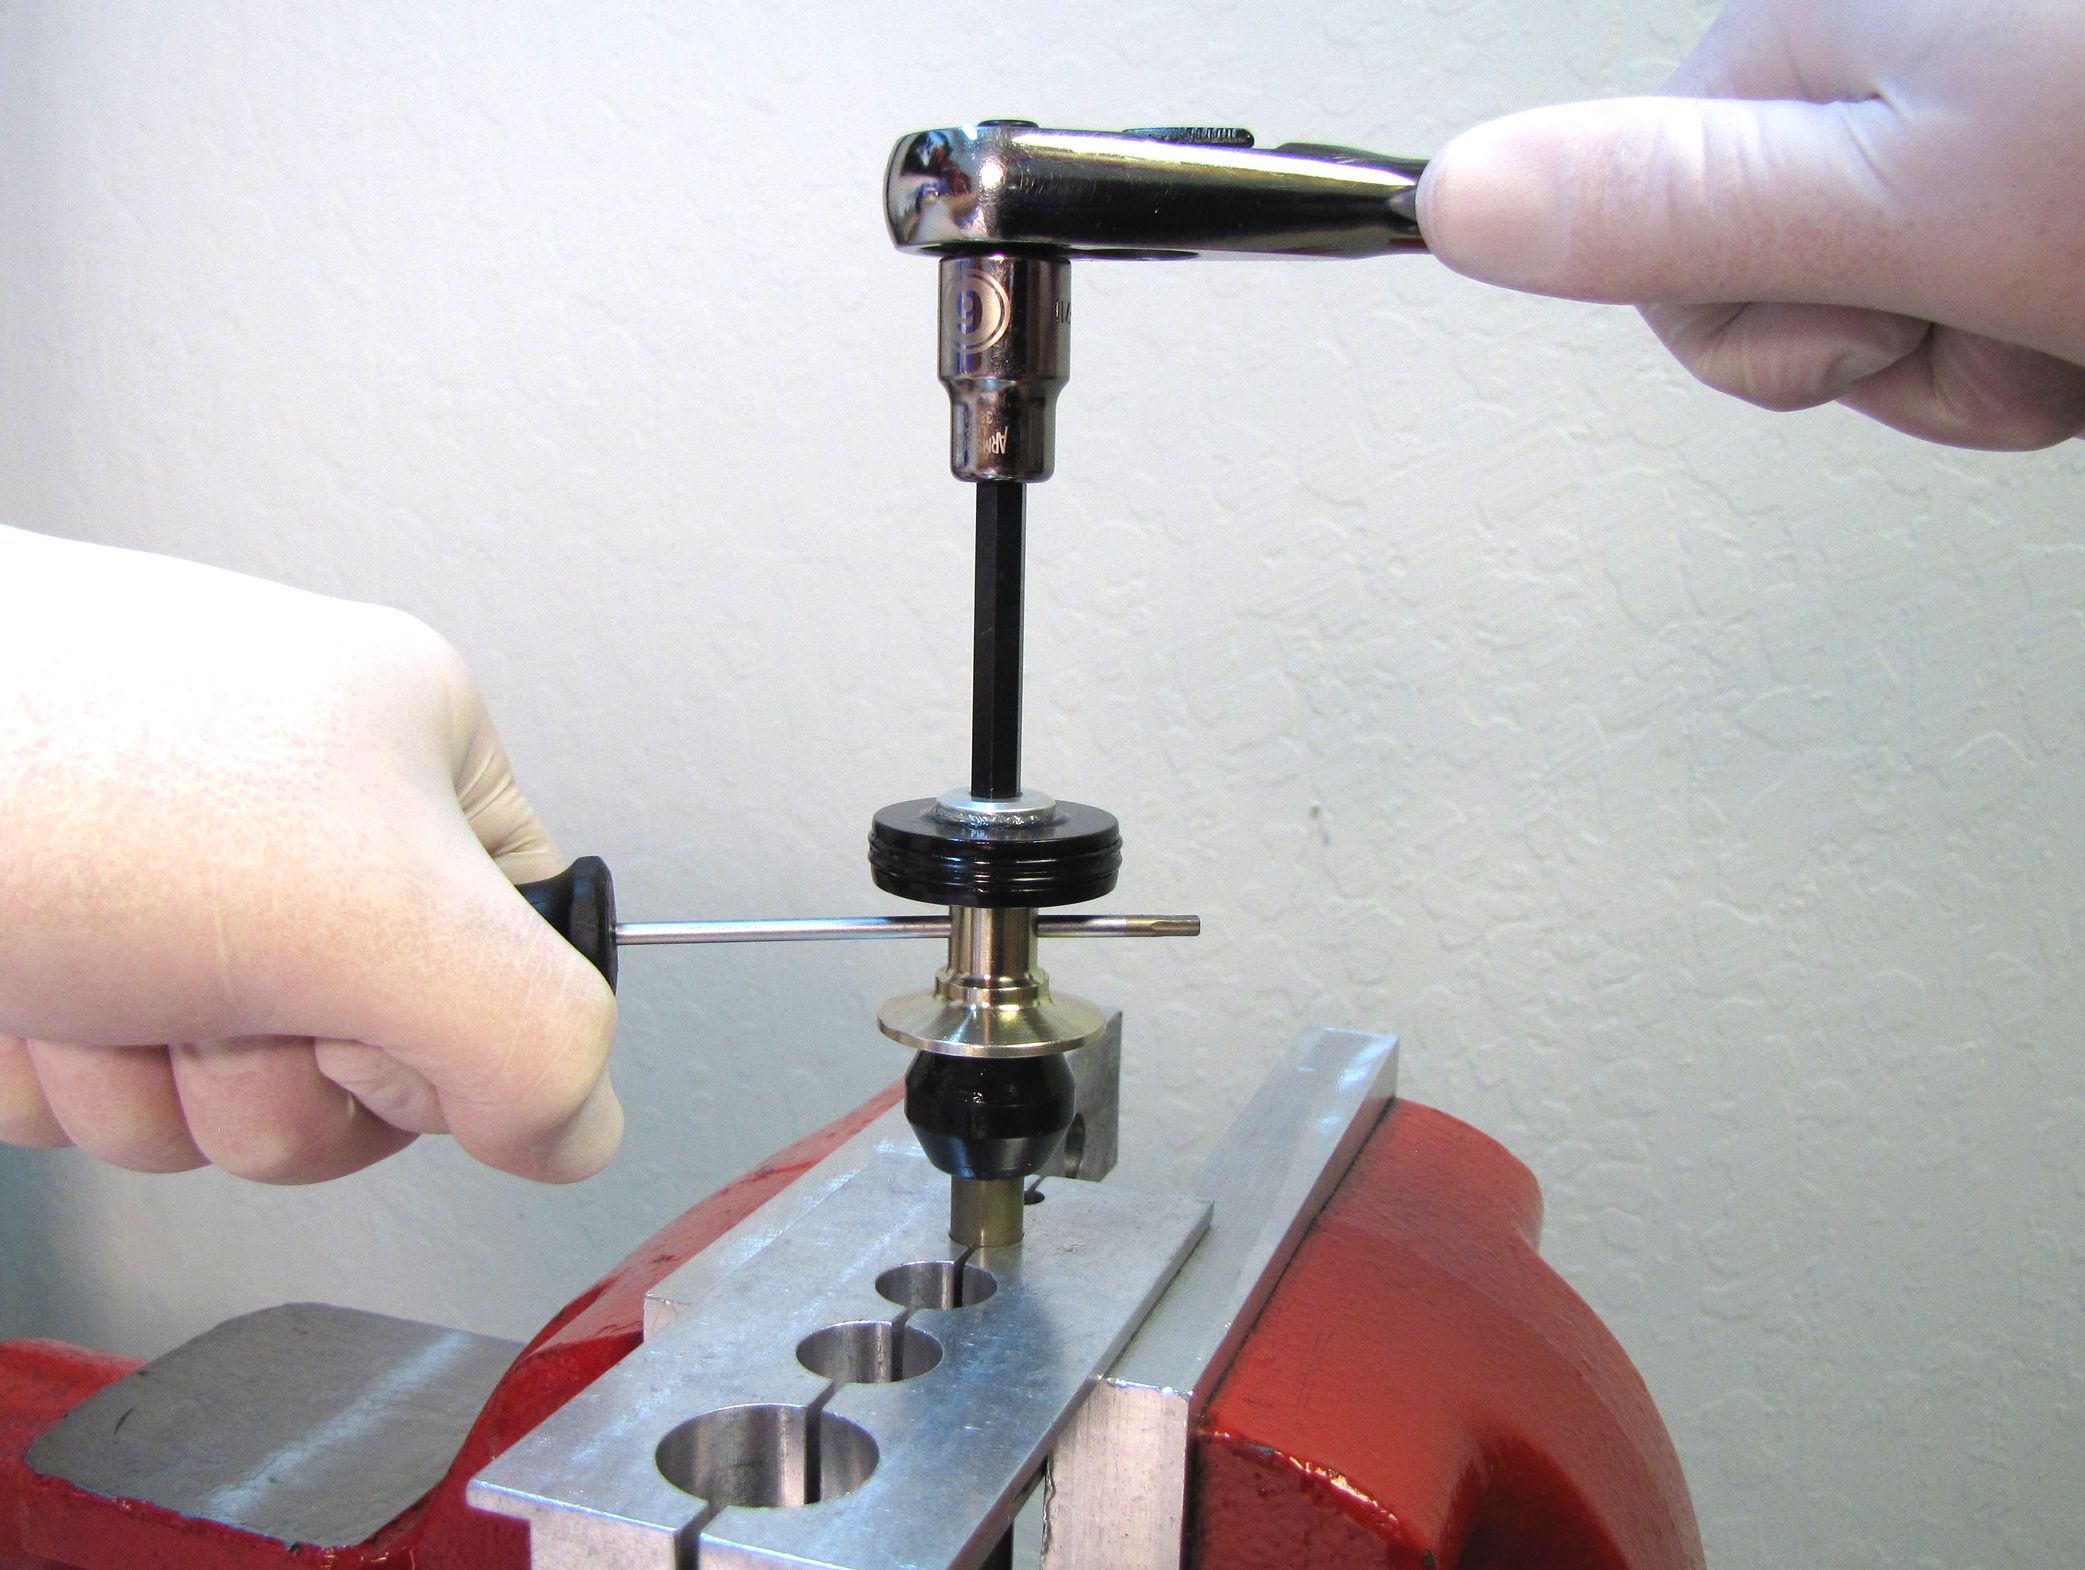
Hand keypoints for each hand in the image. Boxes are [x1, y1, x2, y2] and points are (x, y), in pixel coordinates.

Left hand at [0, 527, 618, 1182]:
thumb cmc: (33, 757)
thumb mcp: (367, 909)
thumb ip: (532, 1032)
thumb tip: (580, 1123)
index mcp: (408, 747)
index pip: (521, 969)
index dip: (437, 1033)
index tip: (355, 1005)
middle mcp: (289, 812)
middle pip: (365, 1065)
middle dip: (263, 1073)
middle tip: (205, 983)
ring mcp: (158, 888)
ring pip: (220, 1101)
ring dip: (140, 1080)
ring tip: (84, 962)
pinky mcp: (45, 952)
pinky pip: (96, 1100)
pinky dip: (45, 1073)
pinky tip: (10, 981)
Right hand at [1418, 0, 2084, 449]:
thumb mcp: (1906, 204)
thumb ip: (1670, 208)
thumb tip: (1451, 198)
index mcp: (1801, 30)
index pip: (1673, 269)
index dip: (1788, 337)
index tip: (1891, 304)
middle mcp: (1871, 42)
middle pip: (1788, 290)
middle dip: (1911, 348)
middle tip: (2014, 299)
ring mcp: (1966, 85)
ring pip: (1904, 300)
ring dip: (2007, 343)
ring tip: (2083, 287)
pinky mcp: (2028, 135)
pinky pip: (1994, 280)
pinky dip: (2063, 319)